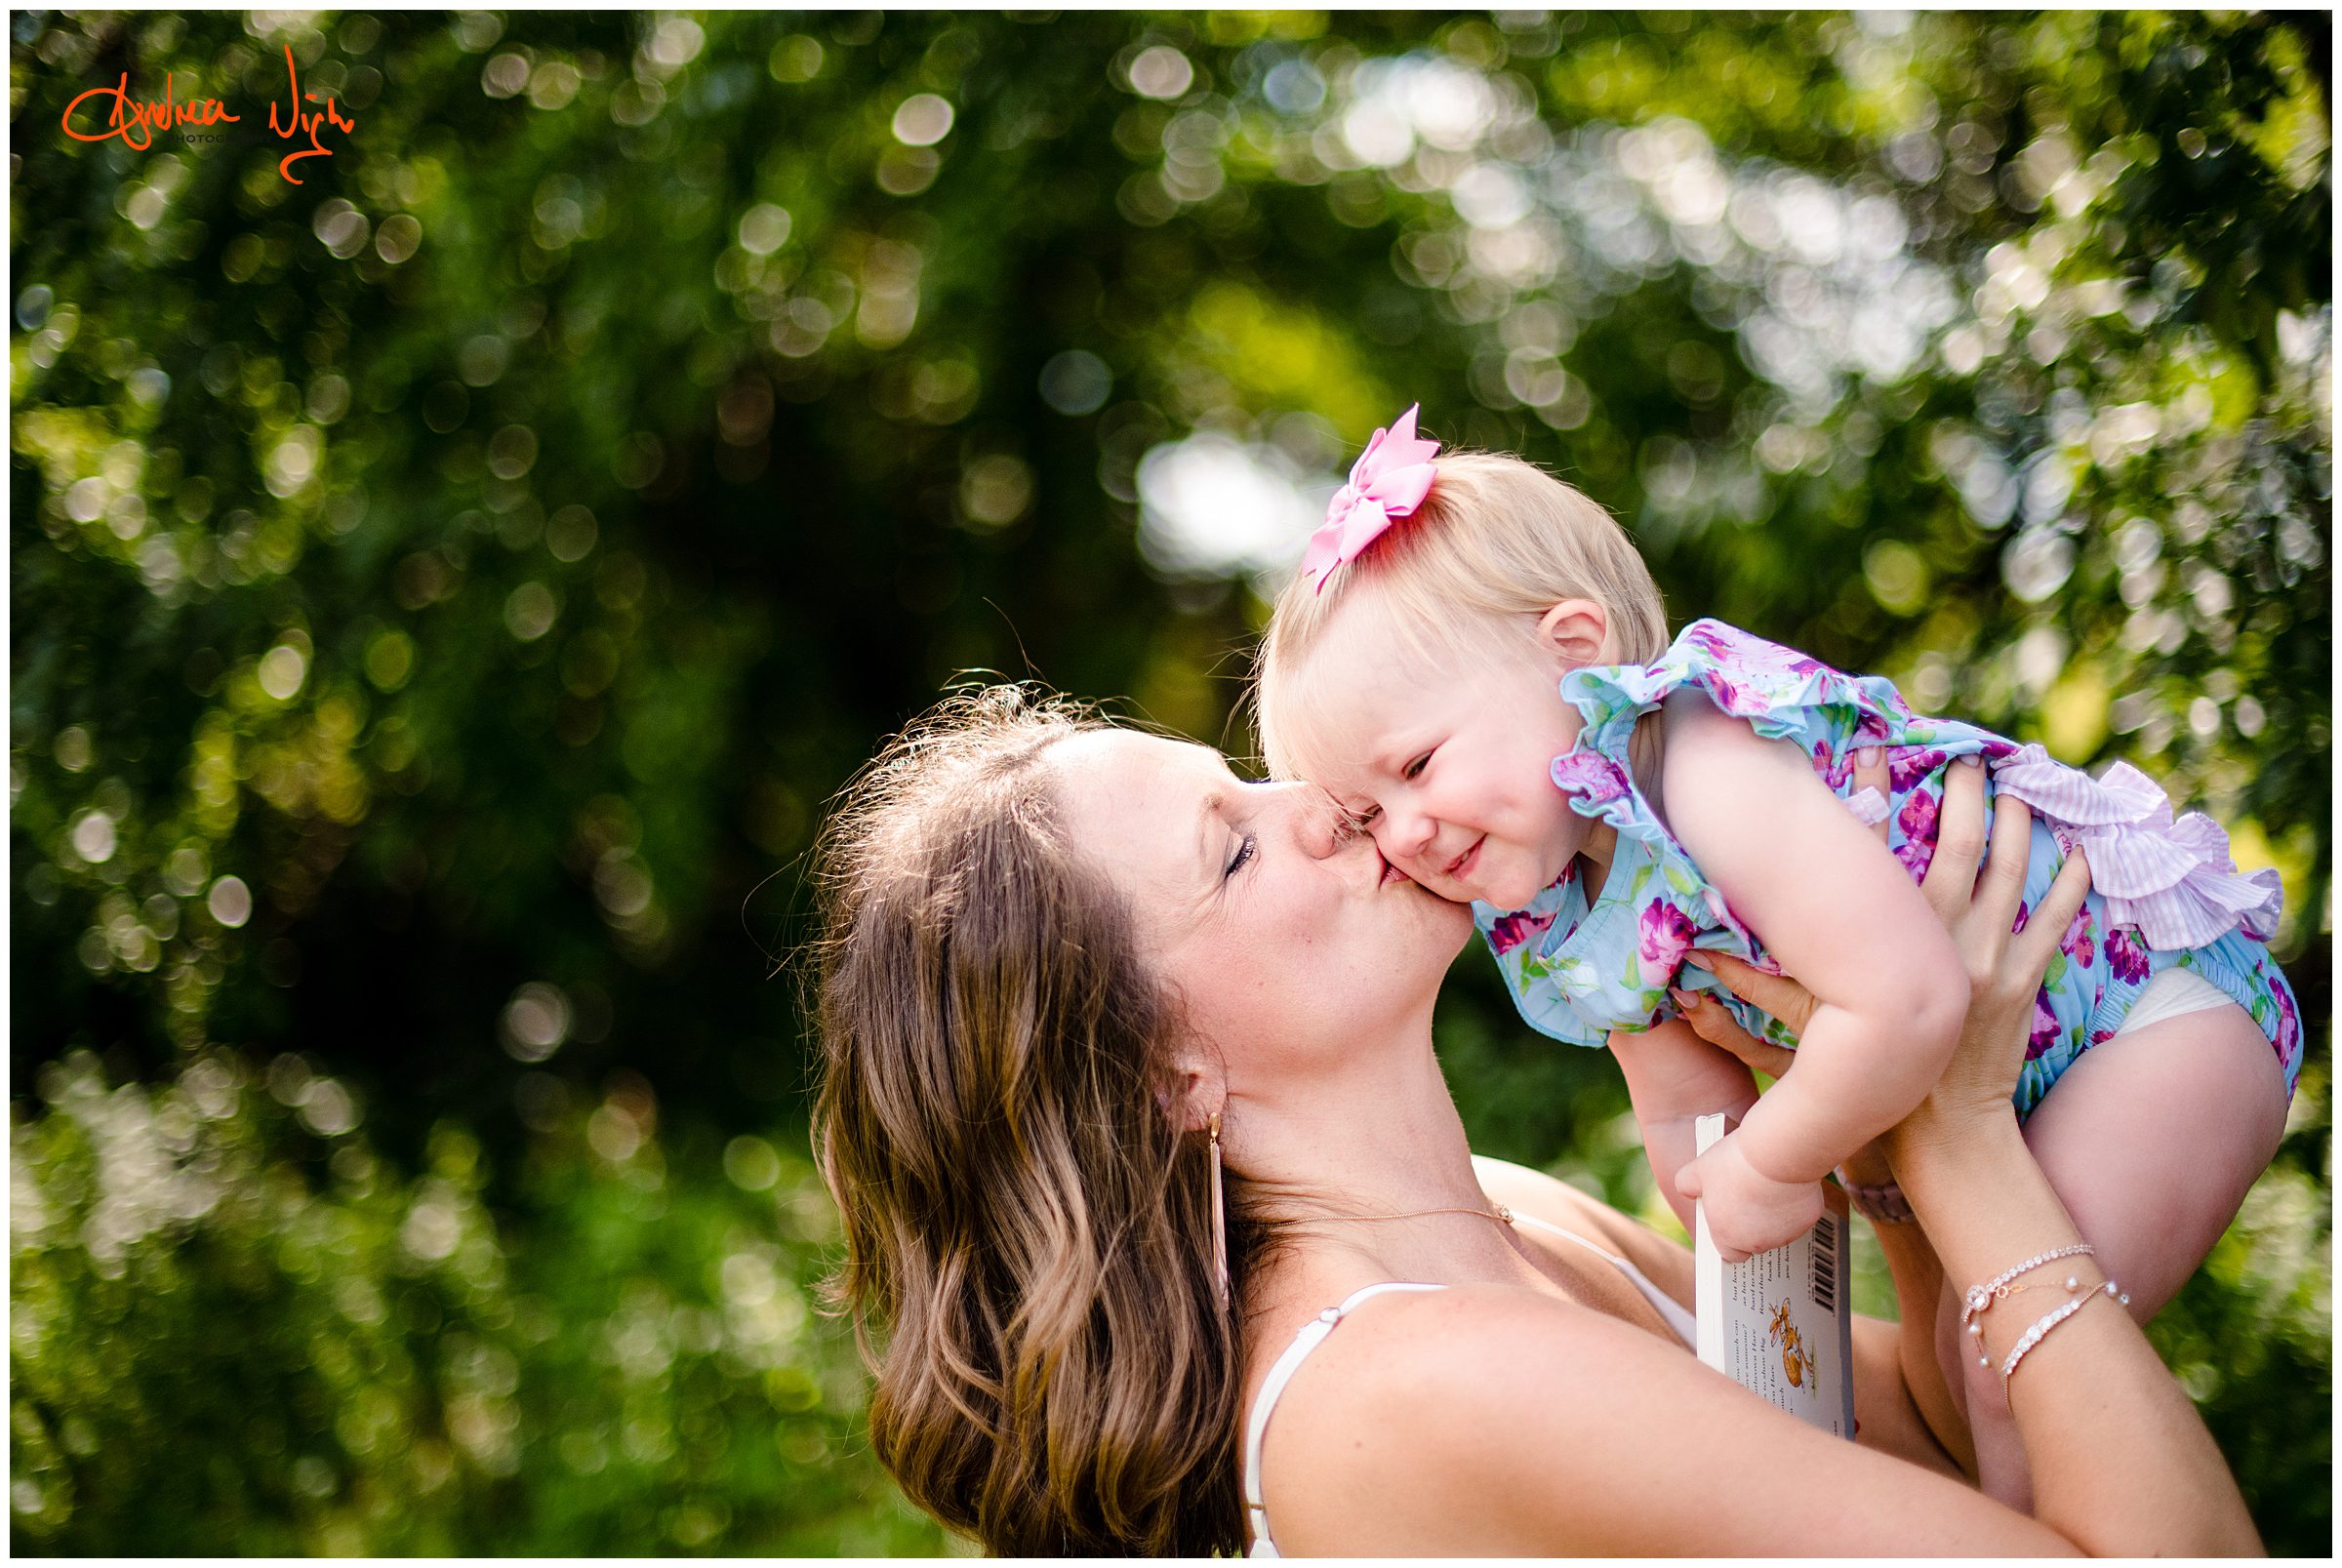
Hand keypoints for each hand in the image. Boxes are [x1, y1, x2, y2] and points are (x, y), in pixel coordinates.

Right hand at [1666, 749, 2091, 1174]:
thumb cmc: (1873, 1080)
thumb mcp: (1803, 1030)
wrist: (1946, 1132)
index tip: (1875, 754)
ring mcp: (1987, 957)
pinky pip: (2054, 921)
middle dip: (1964, 794)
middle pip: (1960, 844)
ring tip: (2014, 790)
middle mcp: (1940, 938)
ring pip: (2010, 870)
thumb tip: (1688, 970)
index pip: (1881, 851)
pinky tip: (2076, 852)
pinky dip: (2070, 883)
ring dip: (2016, 824)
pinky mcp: (2024, 981)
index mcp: (1887, 940)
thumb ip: (1750, 993)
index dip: (1876, 796)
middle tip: (1967, 760)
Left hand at [1676, 1128, 1824, 1263]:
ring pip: (1779, 1230)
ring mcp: (1786, 1233)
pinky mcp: (1808, 1219)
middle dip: (1751, 1225)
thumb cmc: (1736, 1164)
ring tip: (1765, 1185)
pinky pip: (1799, 1215)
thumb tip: (1686, 1188)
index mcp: (1728, 1236)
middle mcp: (1758, 1241)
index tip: (1727, 1220)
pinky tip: (1786, 1182)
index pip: (1727, 1253)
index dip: (1727, 1238)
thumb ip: (1687, 1185)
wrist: (1776, 1153)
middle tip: (1747, 1197)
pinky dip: (1794, 1203)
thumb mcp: (1698, 1170)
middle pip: (1754, 1241)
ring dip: (1773, 1215)